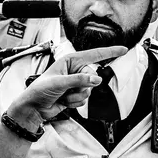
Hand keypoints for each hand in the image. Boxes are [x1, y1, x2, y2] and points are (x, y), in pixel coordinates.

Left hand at [6, 45, 125, 129]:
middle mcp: (74, 71)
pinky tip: (63, 101)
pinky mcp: (75, 94)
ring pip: (89, 91)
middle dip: (81, 86)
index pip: (94, 55)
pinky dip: (74, 103)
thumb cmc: (39, 90)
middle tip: (67, 89)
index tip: (123, 49)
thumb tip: (96, 79)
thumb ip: (79, 80)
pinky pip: (84, 100)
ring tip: (62, 95)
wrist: (34, 108)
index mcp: (70, 61)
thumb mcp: (59, 82)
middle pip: (92, 78)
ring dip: (76, 96)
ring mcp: (75, 83)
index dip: (110, 52)